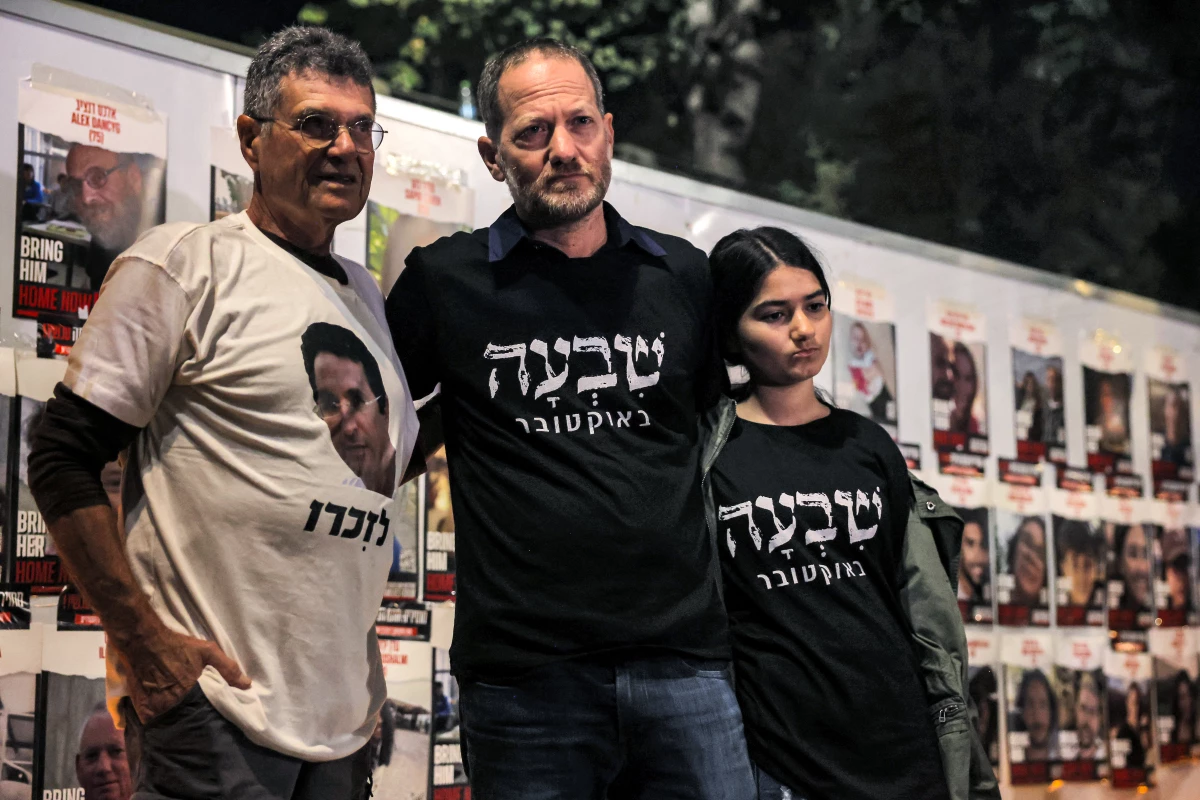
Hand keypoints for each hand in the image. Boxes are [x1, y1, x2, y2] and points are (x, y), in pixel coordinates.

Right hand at [120, 624, 250, 722]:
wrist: (142, 641)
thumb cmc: (177, 646)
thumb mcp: (207, 651)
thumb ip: (227, 668)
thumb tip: (247, 684)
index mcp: (188, 695)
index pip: (203, 716)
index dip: (208, 719)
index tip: (214, 722)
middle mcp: (170, 706)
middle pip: (186, 722)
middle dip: (193, 723)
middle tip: (200, 725)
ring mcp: (154, 710)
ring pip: (170, 724)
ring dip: (176, 724)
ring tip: (184, 726)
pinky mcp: (142, 710)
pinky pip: (153, 722)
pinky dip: (159, 722)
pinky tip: (165, 720)